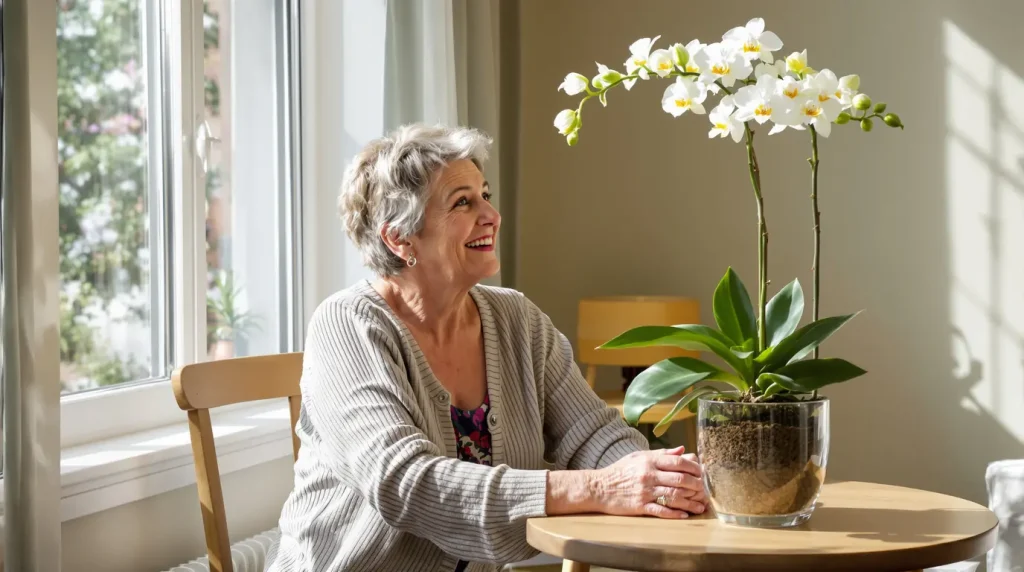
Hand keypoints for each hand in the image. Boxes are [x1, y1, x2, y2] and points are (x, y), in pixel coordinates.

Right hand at [589, 446, 706, 518]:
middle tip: (705, 490)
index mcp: (649, 461)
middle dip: (696, 485)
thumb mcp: (638, 457)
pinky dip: (674, 513)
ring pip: (674, 495)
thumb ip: (661, 454)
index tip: (703, 472)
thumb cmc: (620, 471)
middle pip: (679, 479)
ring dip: (690, 502)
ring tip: (700, 506)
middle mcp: (649, 475)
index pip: (677, 461)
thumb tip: (682, 450)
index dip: (694, 467)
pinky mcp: (640, 506)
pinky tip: (685, 515)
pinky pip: (661, 510)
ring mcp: (645, 491)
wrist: (599, 488)